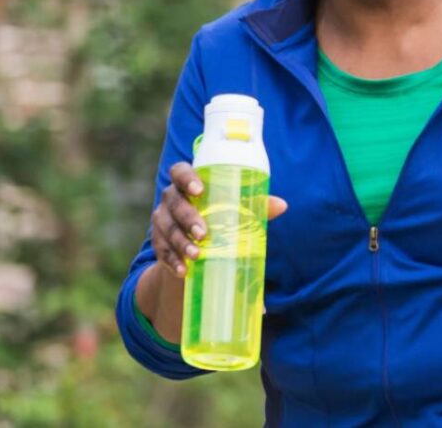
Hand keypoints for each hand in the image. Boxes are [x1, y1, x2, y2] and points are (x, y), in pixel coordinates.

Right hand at [149, 161, 287, 276]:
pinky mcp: (158, 241)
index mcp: (188, 183)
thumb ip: (256, 206)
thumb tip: (282, 205)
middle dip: (187, 217)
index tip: (199, 191)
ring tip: (196, 255)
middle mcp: (171, 198)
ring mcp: (162, 220)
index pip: (180, 171)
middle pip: (173, 202)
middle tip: (203, 233)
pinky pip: (161, 250)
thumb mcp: (236, 210)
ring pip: (166, 227)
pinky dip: (172, 261)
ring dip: (180, 242)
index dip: (187, 178)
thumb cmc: (220, 217)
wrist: (196, 245)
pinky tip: (183, 271)